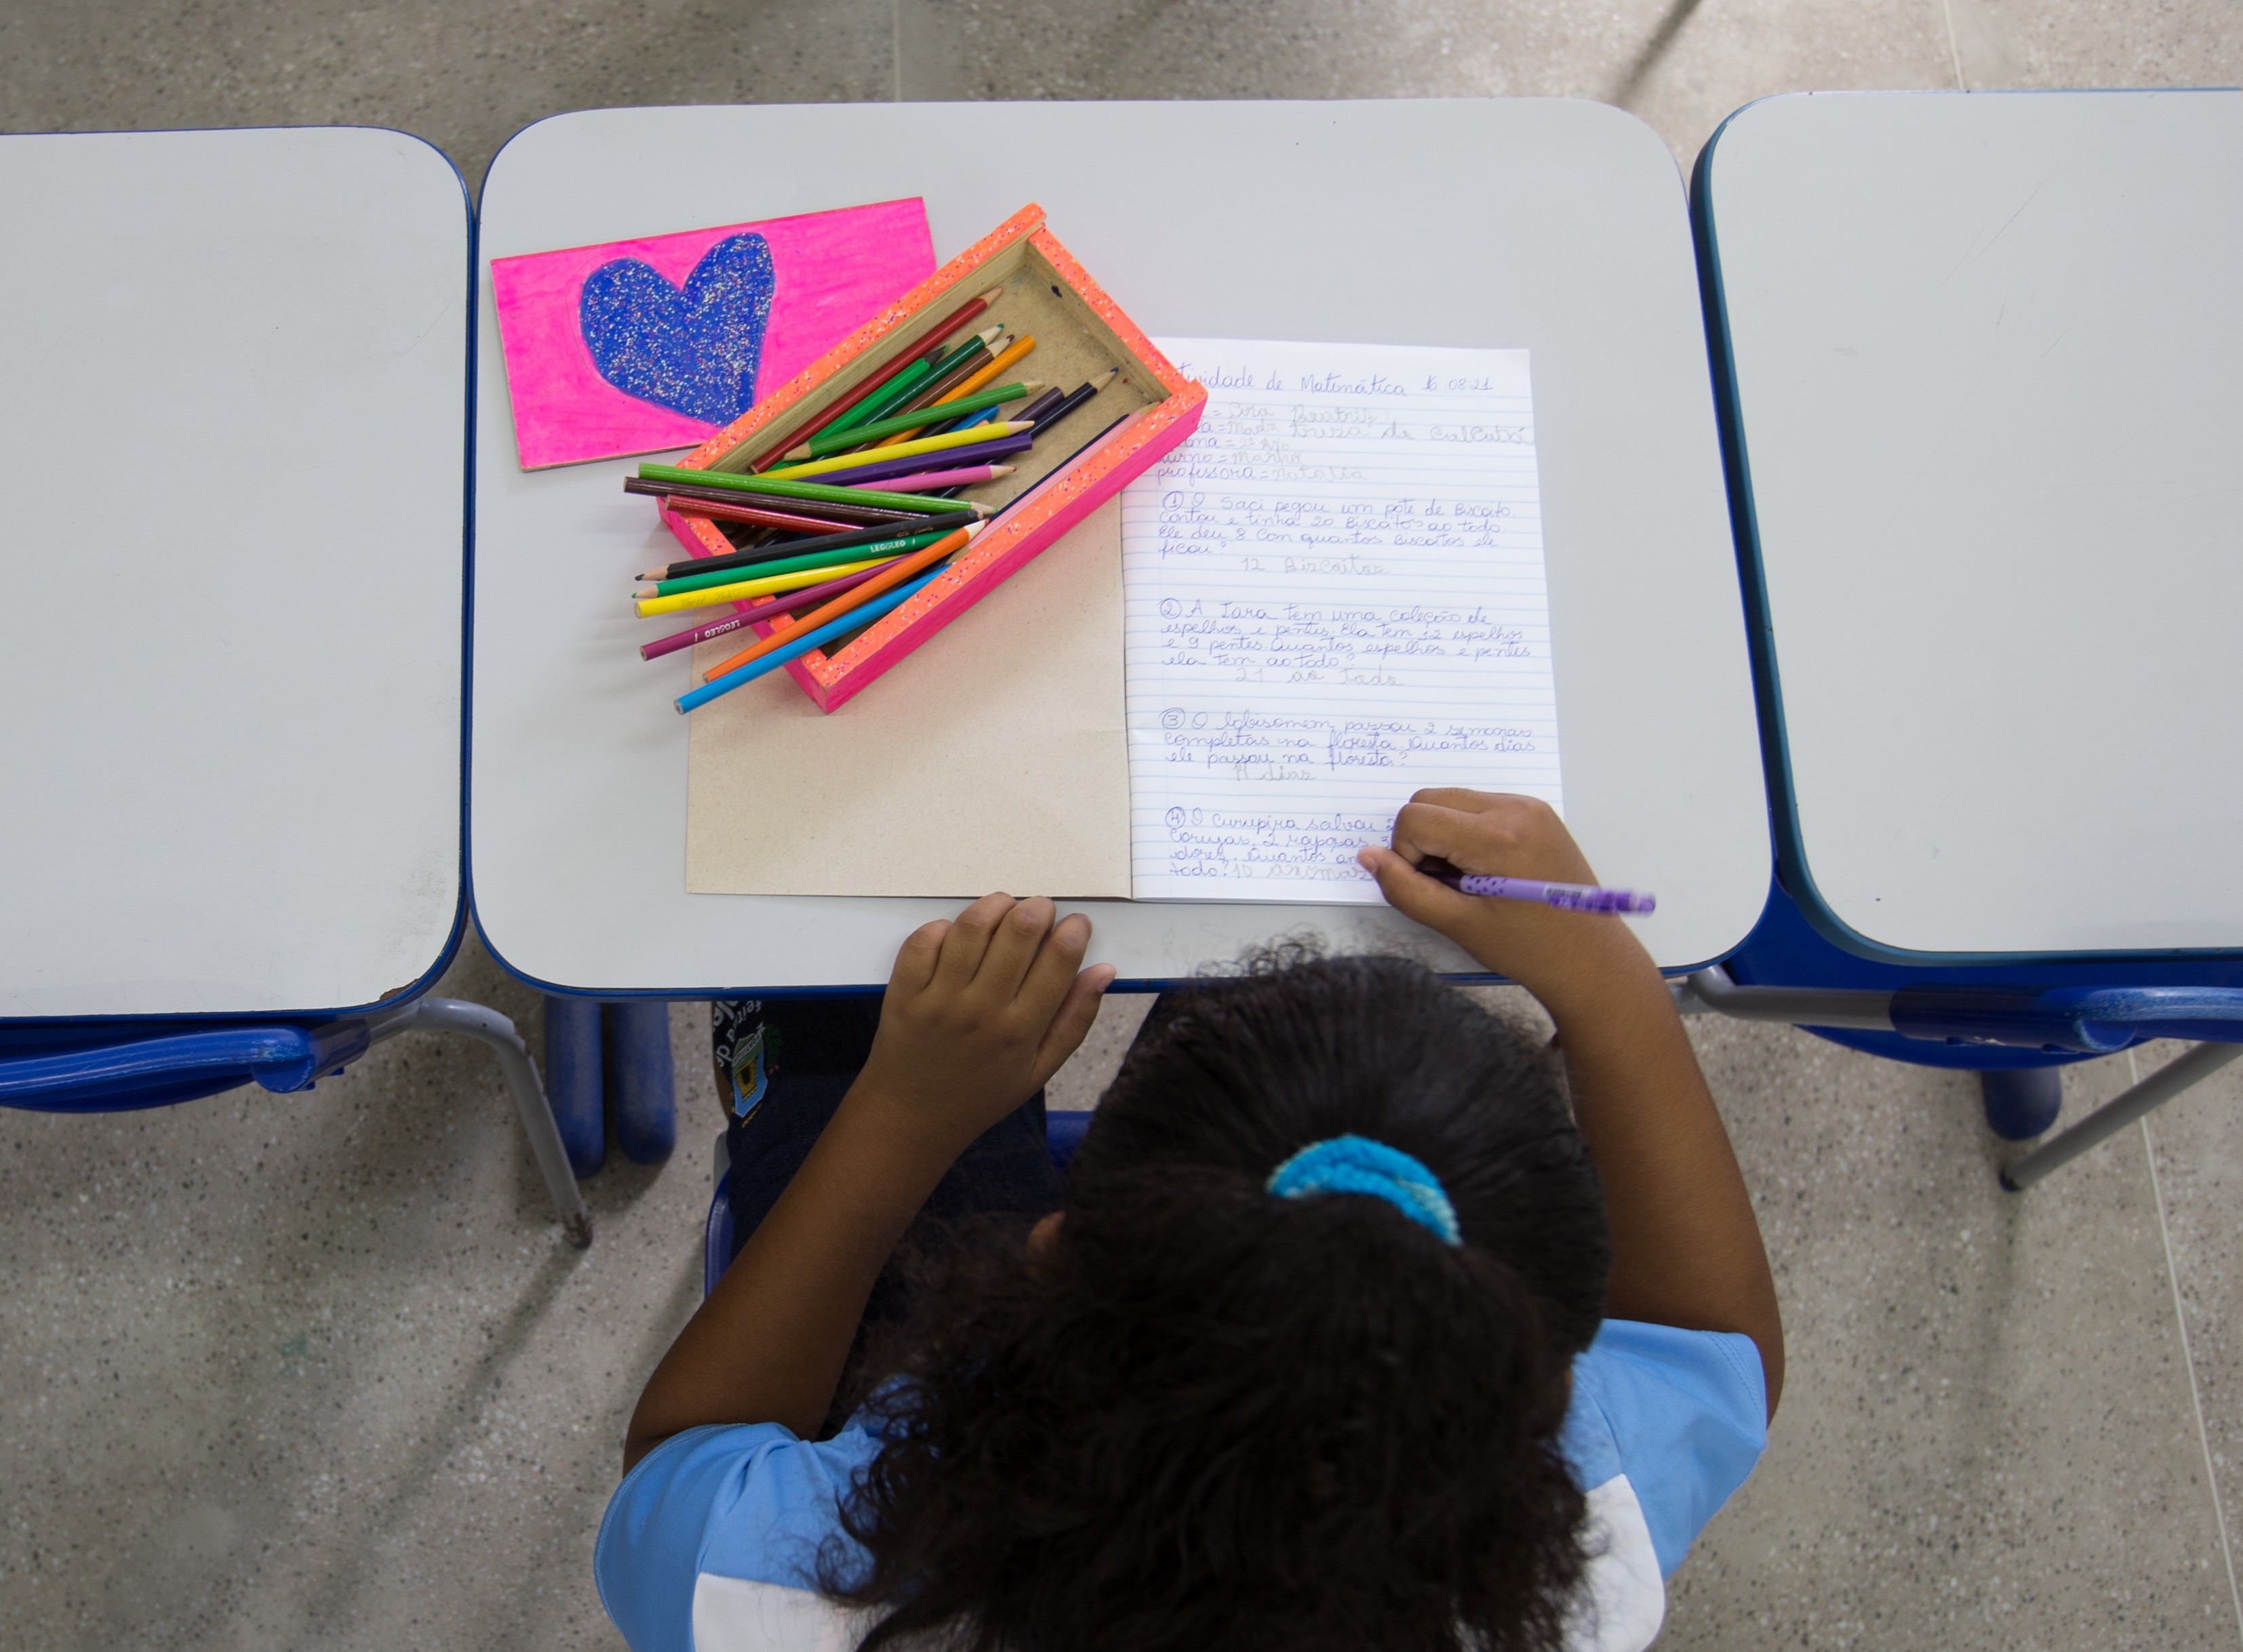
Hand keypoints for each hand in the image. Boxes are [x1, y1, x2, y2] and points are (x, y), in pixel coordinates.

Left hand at [851, 894, 1113, 1157]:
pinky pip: (923, 941)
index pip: (1059, 960)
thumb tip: (1104, 971)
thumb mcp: (1039, 1070)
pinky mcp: (904, 994)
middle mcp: (982, 1010)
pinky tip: (957, 932)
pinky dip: (943, 926)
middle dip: (1038, 909)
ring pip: (972, 928)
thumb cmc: (982, 1094)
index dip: (1074, 931)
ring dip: (995, 906)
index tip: (1076, 924)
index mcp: (1022, 1031)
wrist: (913, 1119)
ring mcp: (939, 1000)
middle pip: (1018, 933)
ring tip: (1004, 907)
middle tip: (1040, 910)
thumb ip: (1075, 1020)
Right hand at [1356, 789, 1652, 1009]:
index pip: (1416, 818)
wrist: (1590, 959)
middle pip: (1431, 800)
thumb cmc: (1530, 949)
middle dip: (1423, 841)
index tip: (1431, 888)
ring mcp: (1529, 807)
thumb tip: (1368, 856)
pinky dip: (1467, 833)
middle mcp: (1515, 809)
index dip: (1407, 855)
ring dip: (1444, 835)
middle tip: (1447, 885)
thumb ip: (1406, 889)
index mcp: (1498, 836)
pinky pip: (1479, 806)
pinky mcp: (1536, 813)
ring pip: (1452, 800)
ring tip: (1468, 880)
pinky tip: (1485, 870)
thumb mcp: (1458, 924)